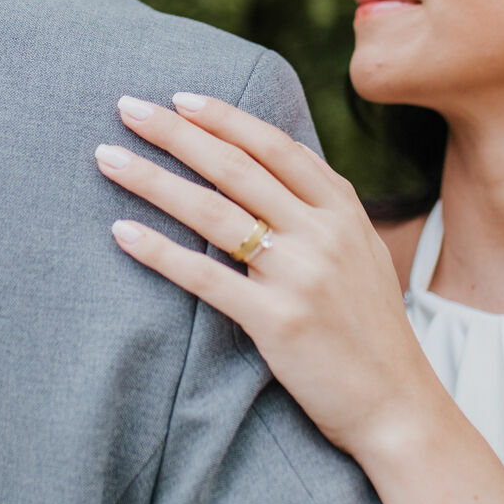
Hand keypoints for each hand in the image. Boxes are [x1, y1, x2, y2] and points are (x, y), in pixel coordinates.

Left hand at [97, 93, 439, 457]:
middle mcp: (323, 233)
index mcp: (343, 210)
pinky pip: (204, 276)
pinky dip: (158, 251)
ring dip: (153, 179)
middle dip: (176, 133)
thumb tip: (268, 170)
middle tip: (127, 108)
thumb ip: (320, 211)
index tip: (179, 98)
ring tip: (107, 158)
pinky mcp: (277, 320)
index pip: (274, 146)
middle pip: (235, 168)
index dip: (224, 118)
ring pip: (212, 211)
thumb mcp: (361, 254)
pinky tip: (122, 232)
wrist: (396, 404)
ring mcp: (301, 275)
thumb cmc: (369, 330)